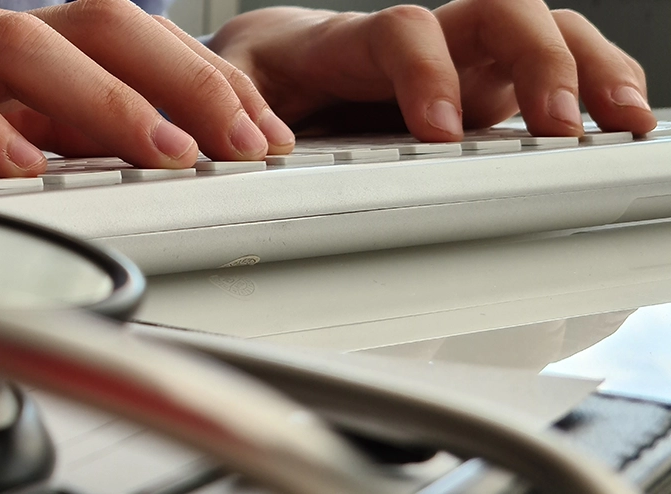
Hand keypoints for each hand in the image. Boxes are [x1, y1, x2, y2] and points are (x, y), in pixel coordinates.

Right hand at [0, 2, 296, 178]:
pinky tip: (20, 169)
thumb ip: (21, 129)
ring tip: (163, 154)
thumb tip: (113, 164)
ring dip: (105, 101)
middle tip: (247, 141)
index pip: (121, 37)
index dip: (201, 74)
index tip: (263, 129)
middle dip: (184, 78)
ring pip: (22, 46)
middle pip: (96, 23)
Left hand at [208, 1, 656, 140]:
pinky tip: (625, 125)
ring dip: (591, 71)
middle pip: (500, 14)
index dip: (427, 72)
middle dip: (539, 60)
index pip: (403, 31)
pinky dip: (600, 91)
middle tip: (558, 125)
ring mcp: (468, 63)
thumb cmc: (259, 76)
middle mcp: (426, 42)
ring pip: (545, 35)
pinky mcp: (492, 91)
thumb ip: (236, 104)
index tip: (437, 131)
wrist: (276, 66)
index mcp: (354, 40)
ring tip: (625, 121)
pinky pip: (561, 73)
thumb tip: (262, 143)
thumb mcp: (229, 86)